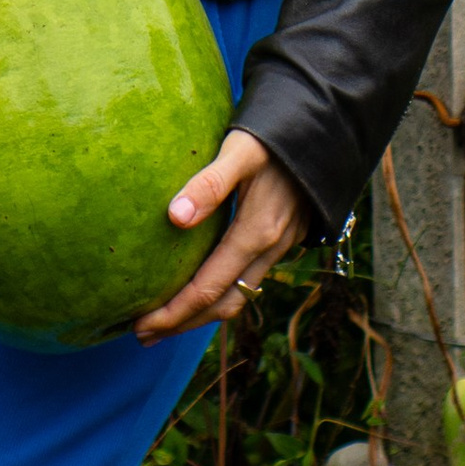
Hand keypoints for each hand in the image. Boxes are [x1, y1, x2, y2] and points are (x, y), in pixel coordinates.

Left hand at [135, 127, 309, 342]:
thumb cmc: (277, 137)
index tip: (139, 325)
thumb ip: (209, 183)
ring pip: (238, 297)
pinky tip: (201, 288)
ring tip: (164, 321)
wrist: (325, 130)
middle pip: (222, 304)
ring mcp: (279, 247)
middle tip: (141, 334)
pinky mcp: (282, 240)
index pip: (208, 289)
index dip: (173, 312)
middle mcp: (270, 249)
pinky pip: (248, 281)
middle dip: (182, 324)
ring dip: (201, 315)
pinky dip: (221, 294)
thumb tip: (175, 217)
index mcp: (256, 234)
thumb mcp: (241, 152)